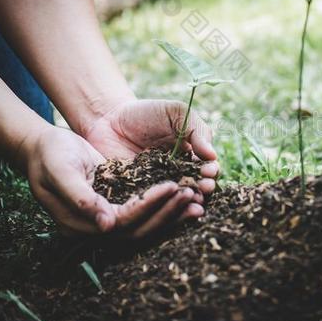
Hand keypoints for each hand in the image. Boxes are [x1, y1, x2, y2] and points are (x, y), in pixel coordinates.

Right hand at [24, 126, 204, 237]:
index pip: (122, 222)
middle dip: (168, 213)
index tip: (171, 186)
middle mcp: (97, 225)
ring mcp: (110, 216)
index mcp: (79, 223)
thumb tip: (107, 225)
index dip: (148, 206)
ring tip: (198, 199)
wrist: (45, 145)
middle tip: (194, 195)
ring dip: (173, 213)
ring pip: (147, 223)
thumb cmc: (49, 154)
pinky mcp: (120, 203)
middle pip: (139, 229)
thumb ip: (80, 197)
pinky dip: (168, 205)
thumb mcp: (60, 170)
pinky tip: (189, 194)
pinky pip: (147, 210)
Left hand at [82, 99, 218, 193]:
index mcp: (191, 157)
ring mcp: (158, 187)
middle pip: (196, 187)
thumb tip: (213, 155)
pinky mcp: (139, 196)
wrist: (108, 119)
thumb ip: (196, 129)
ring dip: (187, 201)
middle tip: (205, 187)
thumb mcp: (175, 113)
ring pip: (176, 199)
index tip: (210, 171)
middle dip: (203, 188)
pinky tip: (166, 205)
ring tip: (191, 199)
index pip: (206, 168)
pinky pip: (151, 204)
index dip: (210, 171)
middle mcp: (178, 175)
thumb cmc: (146, 113)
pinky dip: (160, 207)